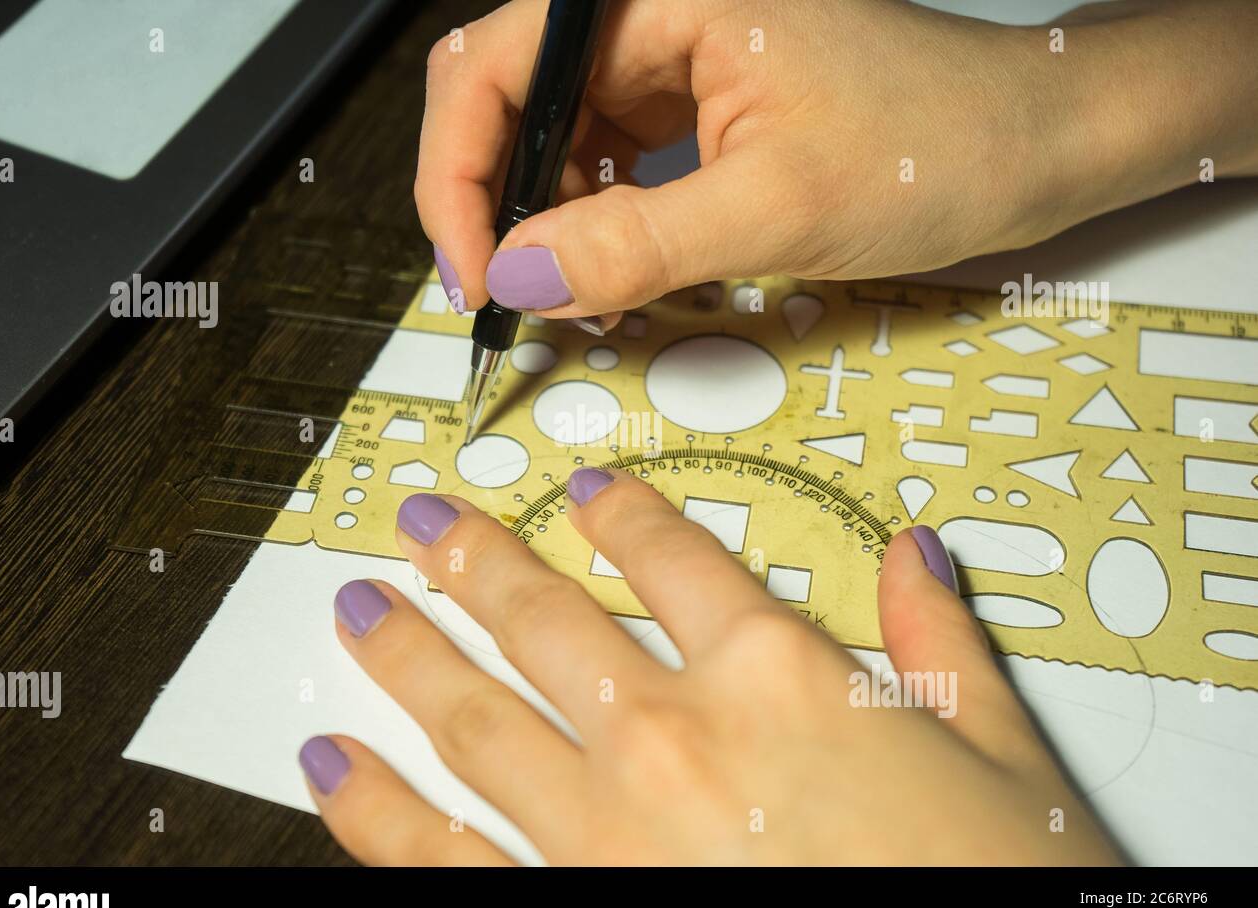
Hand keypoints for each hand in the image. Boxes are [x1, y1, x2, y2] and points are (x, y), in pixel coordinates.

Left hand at [300, 468, 1120, 864]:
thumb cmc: (983, 894)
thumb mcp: (1000, 761)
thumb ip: (945, 646)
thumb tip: (920, 560)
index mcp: (779, 677)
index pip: (678, 558)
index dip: (623, 513)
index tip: (586, 492)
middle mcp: (675, 736)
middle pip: (546, 619)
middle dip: (474, 562)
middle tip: (425, 524)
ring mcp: (605, 828)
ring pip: (476, 715)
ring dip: (409, 652)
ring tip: (362, 607)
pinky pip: (444, 852)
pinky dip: (377, 807)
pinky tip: (335, 764)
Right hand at [416, 0, 1257, 322]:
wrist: (1026, 149)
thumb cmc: (934, 144)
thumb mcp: (776, 206)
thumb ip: (634, 243)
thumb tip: (519, 278)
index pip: (499, 68)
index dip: (458, 175)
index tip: (476, 276)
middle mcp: (654, 18)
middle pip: (510, 102)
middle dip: (493, 206)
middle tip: (509, 302)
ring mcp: (670, 62)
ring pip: (552, 141)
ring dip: (543, 226)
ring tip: (573, 297)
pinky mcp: (691, 108)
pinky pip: (604, 165)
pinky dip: (591, 226)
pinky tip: (611, 272)